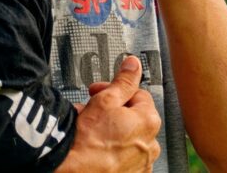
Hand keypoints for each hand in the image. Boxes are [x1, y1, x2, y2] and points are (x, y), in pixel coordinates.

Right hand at [57, 55, 160, 171]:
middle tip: (95, 111)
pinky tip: (98, 148)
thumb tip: (133, 65)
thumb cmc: (89, 141)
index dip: (115, 91)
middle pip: (134, 117)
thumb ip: (123, 80)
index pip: (137, 94)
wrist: (76, 172)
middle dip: (115, 111)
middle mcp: (151, 144)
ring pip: (129, 138)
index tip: (100, 92)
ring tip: (93, 131)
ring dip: (114, 131)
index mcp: (149, 121)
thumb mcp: (105, 100)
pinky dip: (115, 151)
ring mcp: (143, 163)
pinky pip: (126, 157)